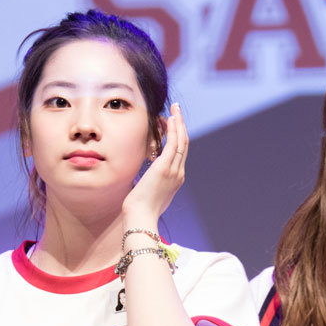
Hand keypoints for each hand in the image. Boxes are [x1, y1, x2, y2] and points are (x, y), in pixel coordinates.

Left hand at [122, 103, 187, 223]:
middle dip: (181, 125)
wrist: (141, 217)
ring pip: (181, 141)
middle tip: (177, 110)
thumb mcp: (150, 194)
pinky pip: (173, 143)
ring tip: (175, 108)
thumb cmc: (141, 210)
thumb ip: (152, 183)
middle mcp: (179, 173)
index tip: (173, 125)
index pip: (180, 154)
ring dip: (179, 123)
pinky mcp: (165, 167)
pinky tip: (170, 119)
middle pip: (184, 144)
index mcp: (176, 179)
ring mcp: (174, 170)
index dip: (178, 137)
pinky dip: (173, 130)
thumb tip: (146, 178)